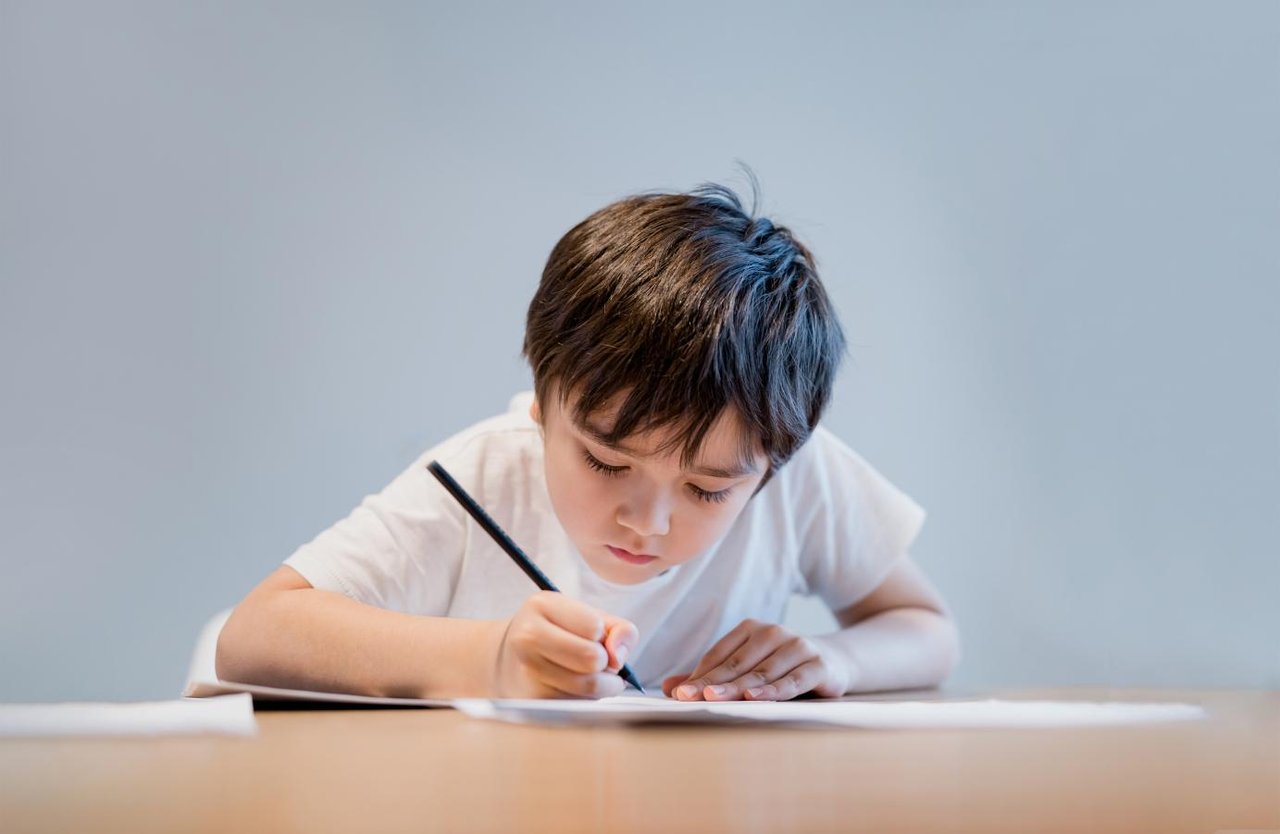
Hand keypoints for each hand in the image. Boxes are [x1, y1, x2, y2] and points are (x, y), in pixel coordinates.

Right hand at [493, 591, 637, 698]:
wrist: (511, 658)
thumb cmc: (559, 634)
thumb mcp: (588, 617)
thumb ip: (619, 629)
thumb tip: (619, 658)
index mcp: (542, 605)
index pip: (594, 627)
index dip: (602, 635)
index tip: (593, 636)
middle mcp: (528, 636)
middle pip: (592, 658)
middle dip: (605, 662)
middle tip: (597, 659)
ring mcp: (526, 670)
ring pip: (589, 686)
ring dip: (602, 684)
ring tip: (590, 674)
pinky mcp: (531, 698)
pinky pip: (579, 704)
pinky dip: (587, 699)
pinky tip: (574, 687)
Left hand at [661, 619, 847, 701]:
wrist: (835, 662)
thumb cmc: (782, 667)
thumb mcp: (749, 669)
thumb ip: (712, 677)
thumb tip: (669, 687)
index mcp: (751, 629)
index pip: (719, 655)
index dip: (698, 675)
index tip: (679, 693)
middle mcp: (773, 633)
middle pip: (737, 664)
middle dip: (711, 683)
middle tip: (688, 697)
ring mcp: (797, 646)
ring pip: (762, 672)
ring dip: (738, 688)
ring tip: (714, 698)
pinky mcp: (818, 664)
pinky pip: (793, 680)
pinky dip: (774, 690)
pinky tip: (755, 699)